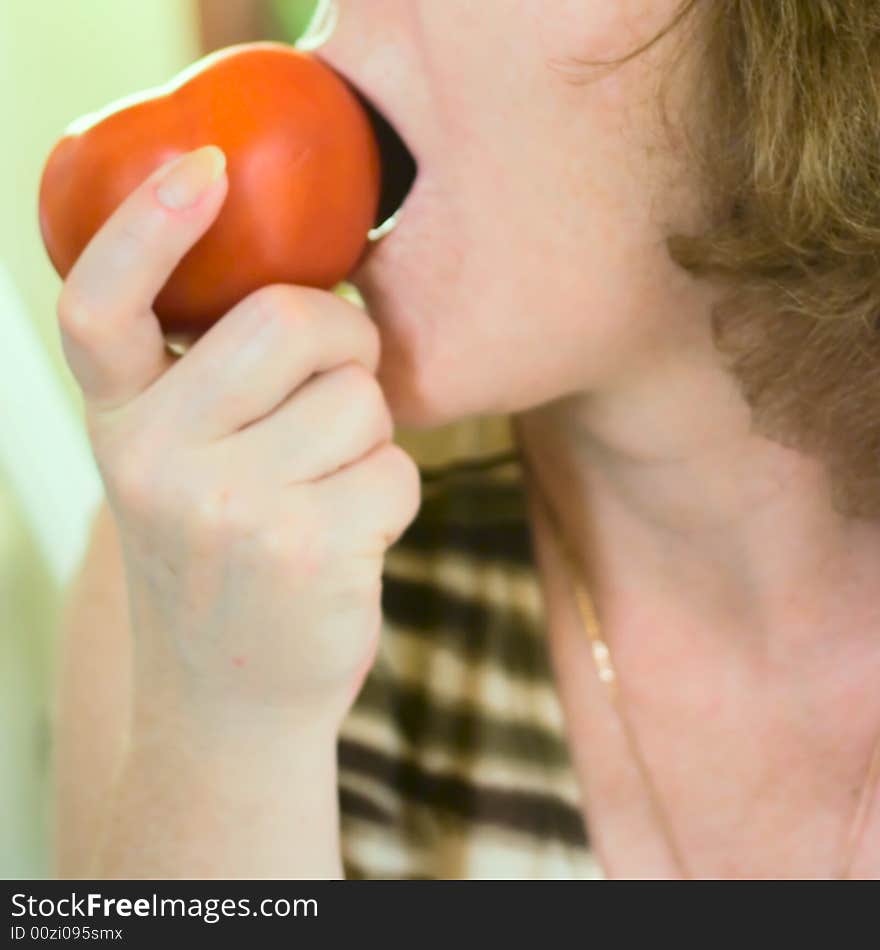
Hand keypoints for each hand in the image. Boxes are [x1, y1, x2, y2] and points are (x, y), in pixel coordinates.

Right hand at [57, 146, 420, 733]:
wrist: (229, 701)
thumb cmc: (222, 559)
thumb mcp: (180, 468)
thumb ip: (209, 384)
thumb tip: (320, 294)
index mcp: (118, 422)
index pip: (100, 305)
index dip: (146, 227)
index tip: (202, 166)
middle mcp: (154, 459)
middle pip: (289, 321)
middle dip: (346, 337)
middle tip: (345, 373)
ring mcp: (230, 508)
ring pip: (360, 398)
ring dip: (368, 433)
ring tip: (327, 488)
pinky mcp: (307, 550)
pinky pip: (395, 470)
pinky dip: (392, 495)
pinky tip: (347, 538)